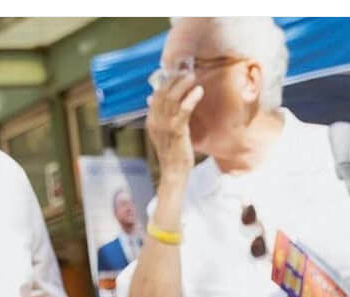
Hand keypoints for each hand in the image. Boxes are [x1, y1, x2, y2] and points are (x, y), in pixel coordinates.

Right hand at [145, 69, 201, 183]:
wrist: (173, 173)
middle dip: (174, 79)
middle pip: (162, 92)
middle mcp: (155, 120)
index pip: (156, 95)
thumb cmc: (172, 155)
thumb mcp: (163, 134)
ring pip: (172, 97)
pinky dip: (191, 97)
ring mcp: (165, 125)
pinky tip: (199, 91)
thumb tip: (153, 100)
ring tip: (192, 76)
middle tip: (185, 71)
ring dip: (183, 84)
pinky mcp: (176, 130)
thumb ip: (160, 117)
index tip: (176, 73)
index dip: (166, 81)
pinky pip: (183, 108)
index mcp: (151, 120)